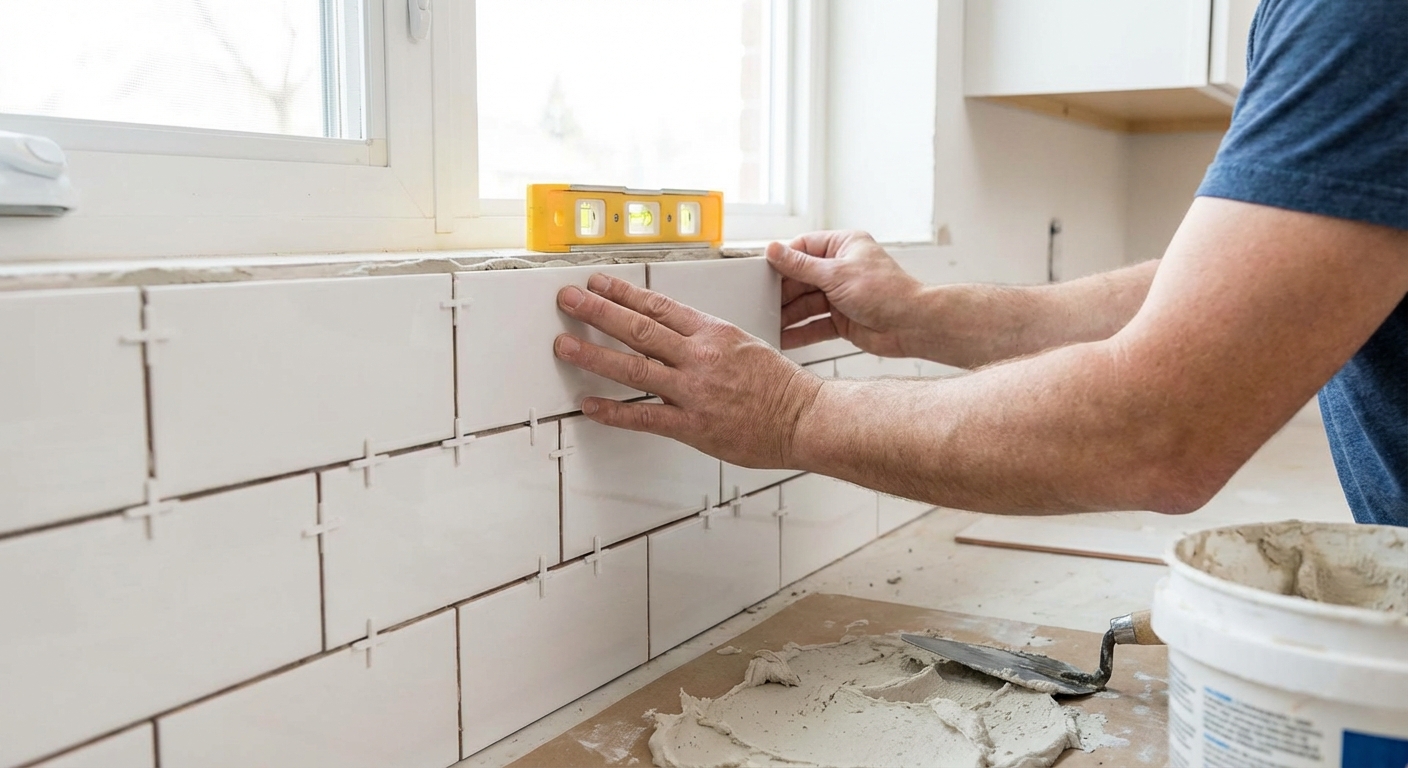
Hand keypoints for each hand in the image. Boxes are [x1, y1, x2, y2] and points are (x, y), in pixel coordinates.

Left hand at [553, 273, 824, 468]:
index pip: (658, 305)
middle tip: (567, 300)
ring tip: (564, 346)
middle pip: (638, 327)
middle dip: (597, 311)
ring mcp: (693, 391)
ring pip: (633, 367)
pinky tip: (589, 403)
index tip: (597, 283)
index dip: (622, 293)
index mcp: (713, 332)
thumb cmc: (781, 386)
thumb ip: (707, 339)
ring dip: (593, 355)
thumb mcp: (745, 343)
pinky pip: (643, 416)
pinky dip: (612, 410)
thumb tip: (675, 332)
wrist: (806, 418)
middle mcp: (699, 356)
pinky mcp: (692, 424)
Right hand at [765, 231, 925, 356]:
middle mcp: (842, 269)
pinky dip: (801, 333)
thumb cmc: (885, 292)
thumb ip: (801, 266)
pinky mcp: (842, 320)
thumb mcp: (836, 274)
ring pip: (807, 303)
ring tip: (768, 323)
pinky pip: (815, 325)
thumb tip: (774, 251)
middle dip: (784, 292)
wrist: (912, 325)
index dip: (784, 260)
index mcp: (844, 246)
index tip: (763, 271)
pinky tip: (784, 338)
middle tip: (761, 302)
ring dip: (789, 315)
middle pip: (802, 278)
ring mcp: (841, 296)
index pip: (804, 247)